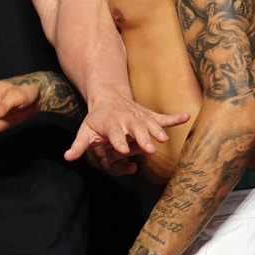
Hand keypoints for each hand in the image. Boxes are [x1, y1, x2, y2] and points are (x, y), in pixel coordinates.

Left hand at [63, 93, 188, 175]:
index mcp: (111, 125)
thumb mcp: (85, 131)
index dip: (119, 142)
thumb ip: (79, 145)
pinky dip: (175, 117)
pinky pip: (164, 117)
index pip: (116, 135)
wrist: (108, 96)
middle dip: (143, 139)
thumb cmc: (97, 119)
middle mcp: (127, 120)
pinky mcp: (149, 115)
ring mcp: (140, 117)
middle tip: (150, 150)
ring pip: (151, 124)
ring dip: (158, 130)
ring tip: (165, 139)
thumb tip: (67, 158)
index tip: (123, 151)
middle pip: (136, 130)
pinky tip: (186, 117)